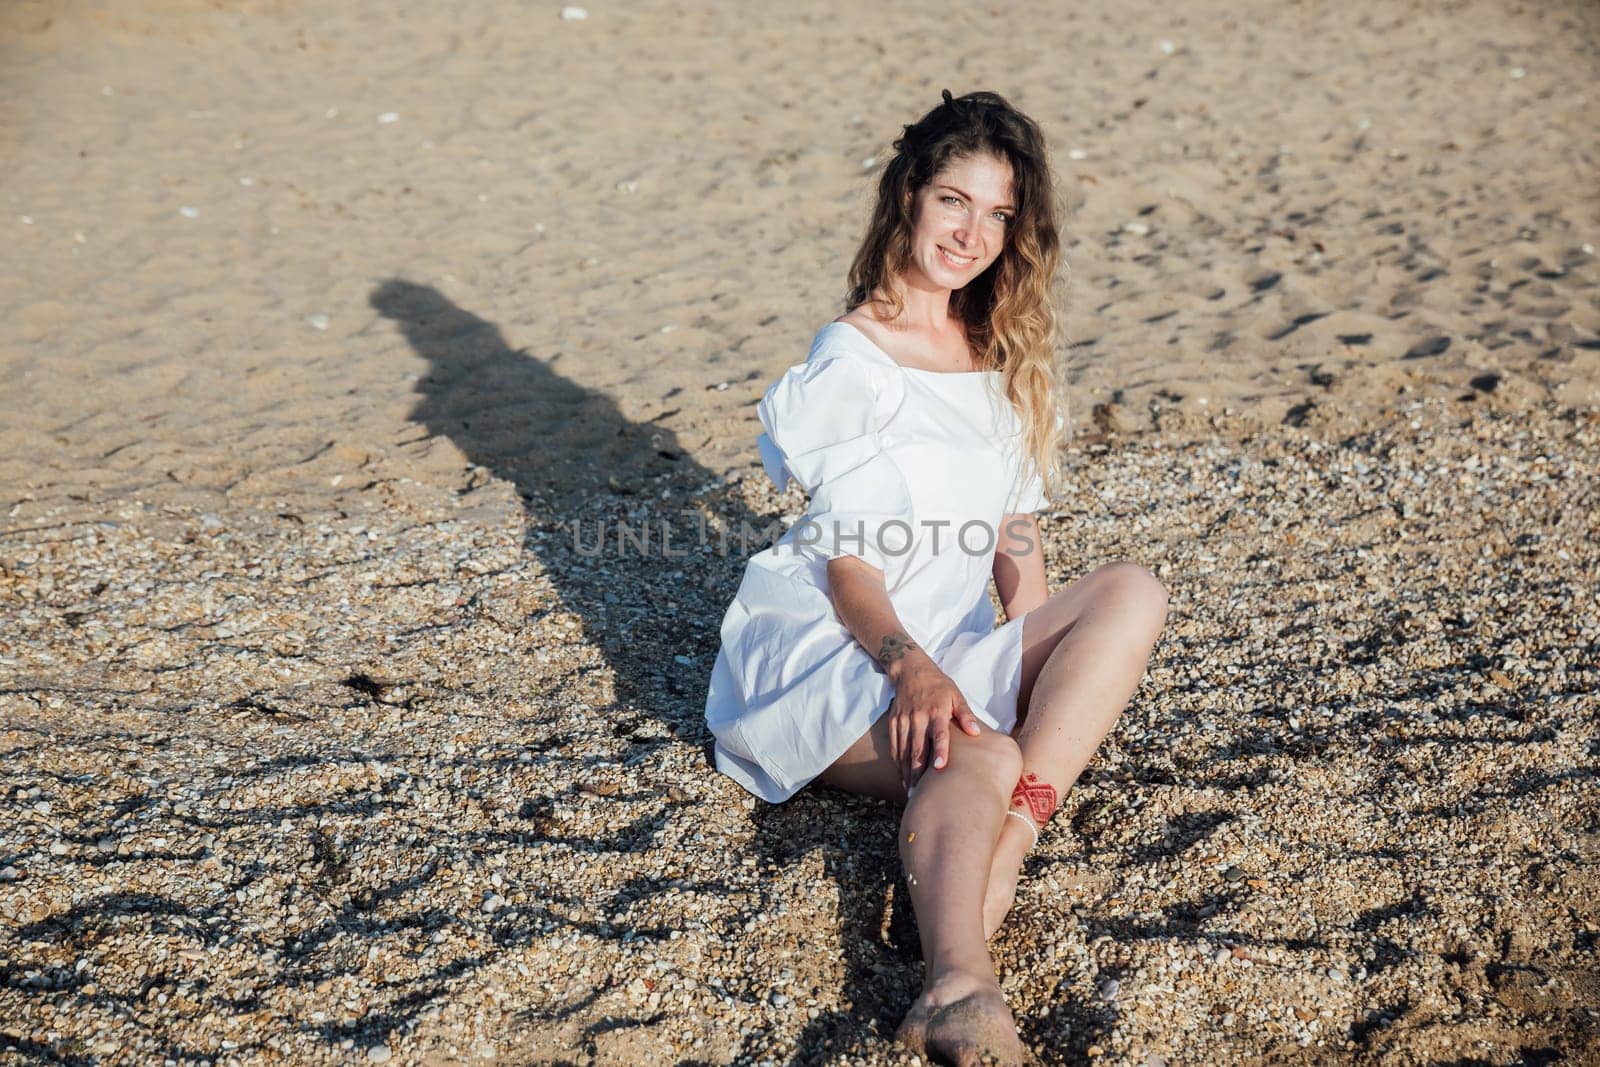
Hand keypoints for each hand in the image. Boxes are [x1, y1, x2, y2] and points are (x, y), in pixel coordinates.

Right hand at [885, 656, 982, 790]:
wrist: (911, 670)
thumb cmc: (939, 686)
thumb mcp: (956, 696)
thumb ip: (965, 715)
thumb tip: (976, 733)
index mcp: (936, 712)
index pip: (939, 735)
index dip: (940, 752)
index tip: (940, 768)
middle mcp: (918, 717)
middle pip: (918, 749)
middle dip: (919, 772)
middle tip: (921, 793)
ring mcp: (903, 721)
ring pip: (904, 751)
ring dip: (907, 772)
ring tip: (911, 791)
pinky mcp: (893, 722)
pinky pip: (895, 747)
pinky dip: (898, 763)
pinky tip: (903, 776)